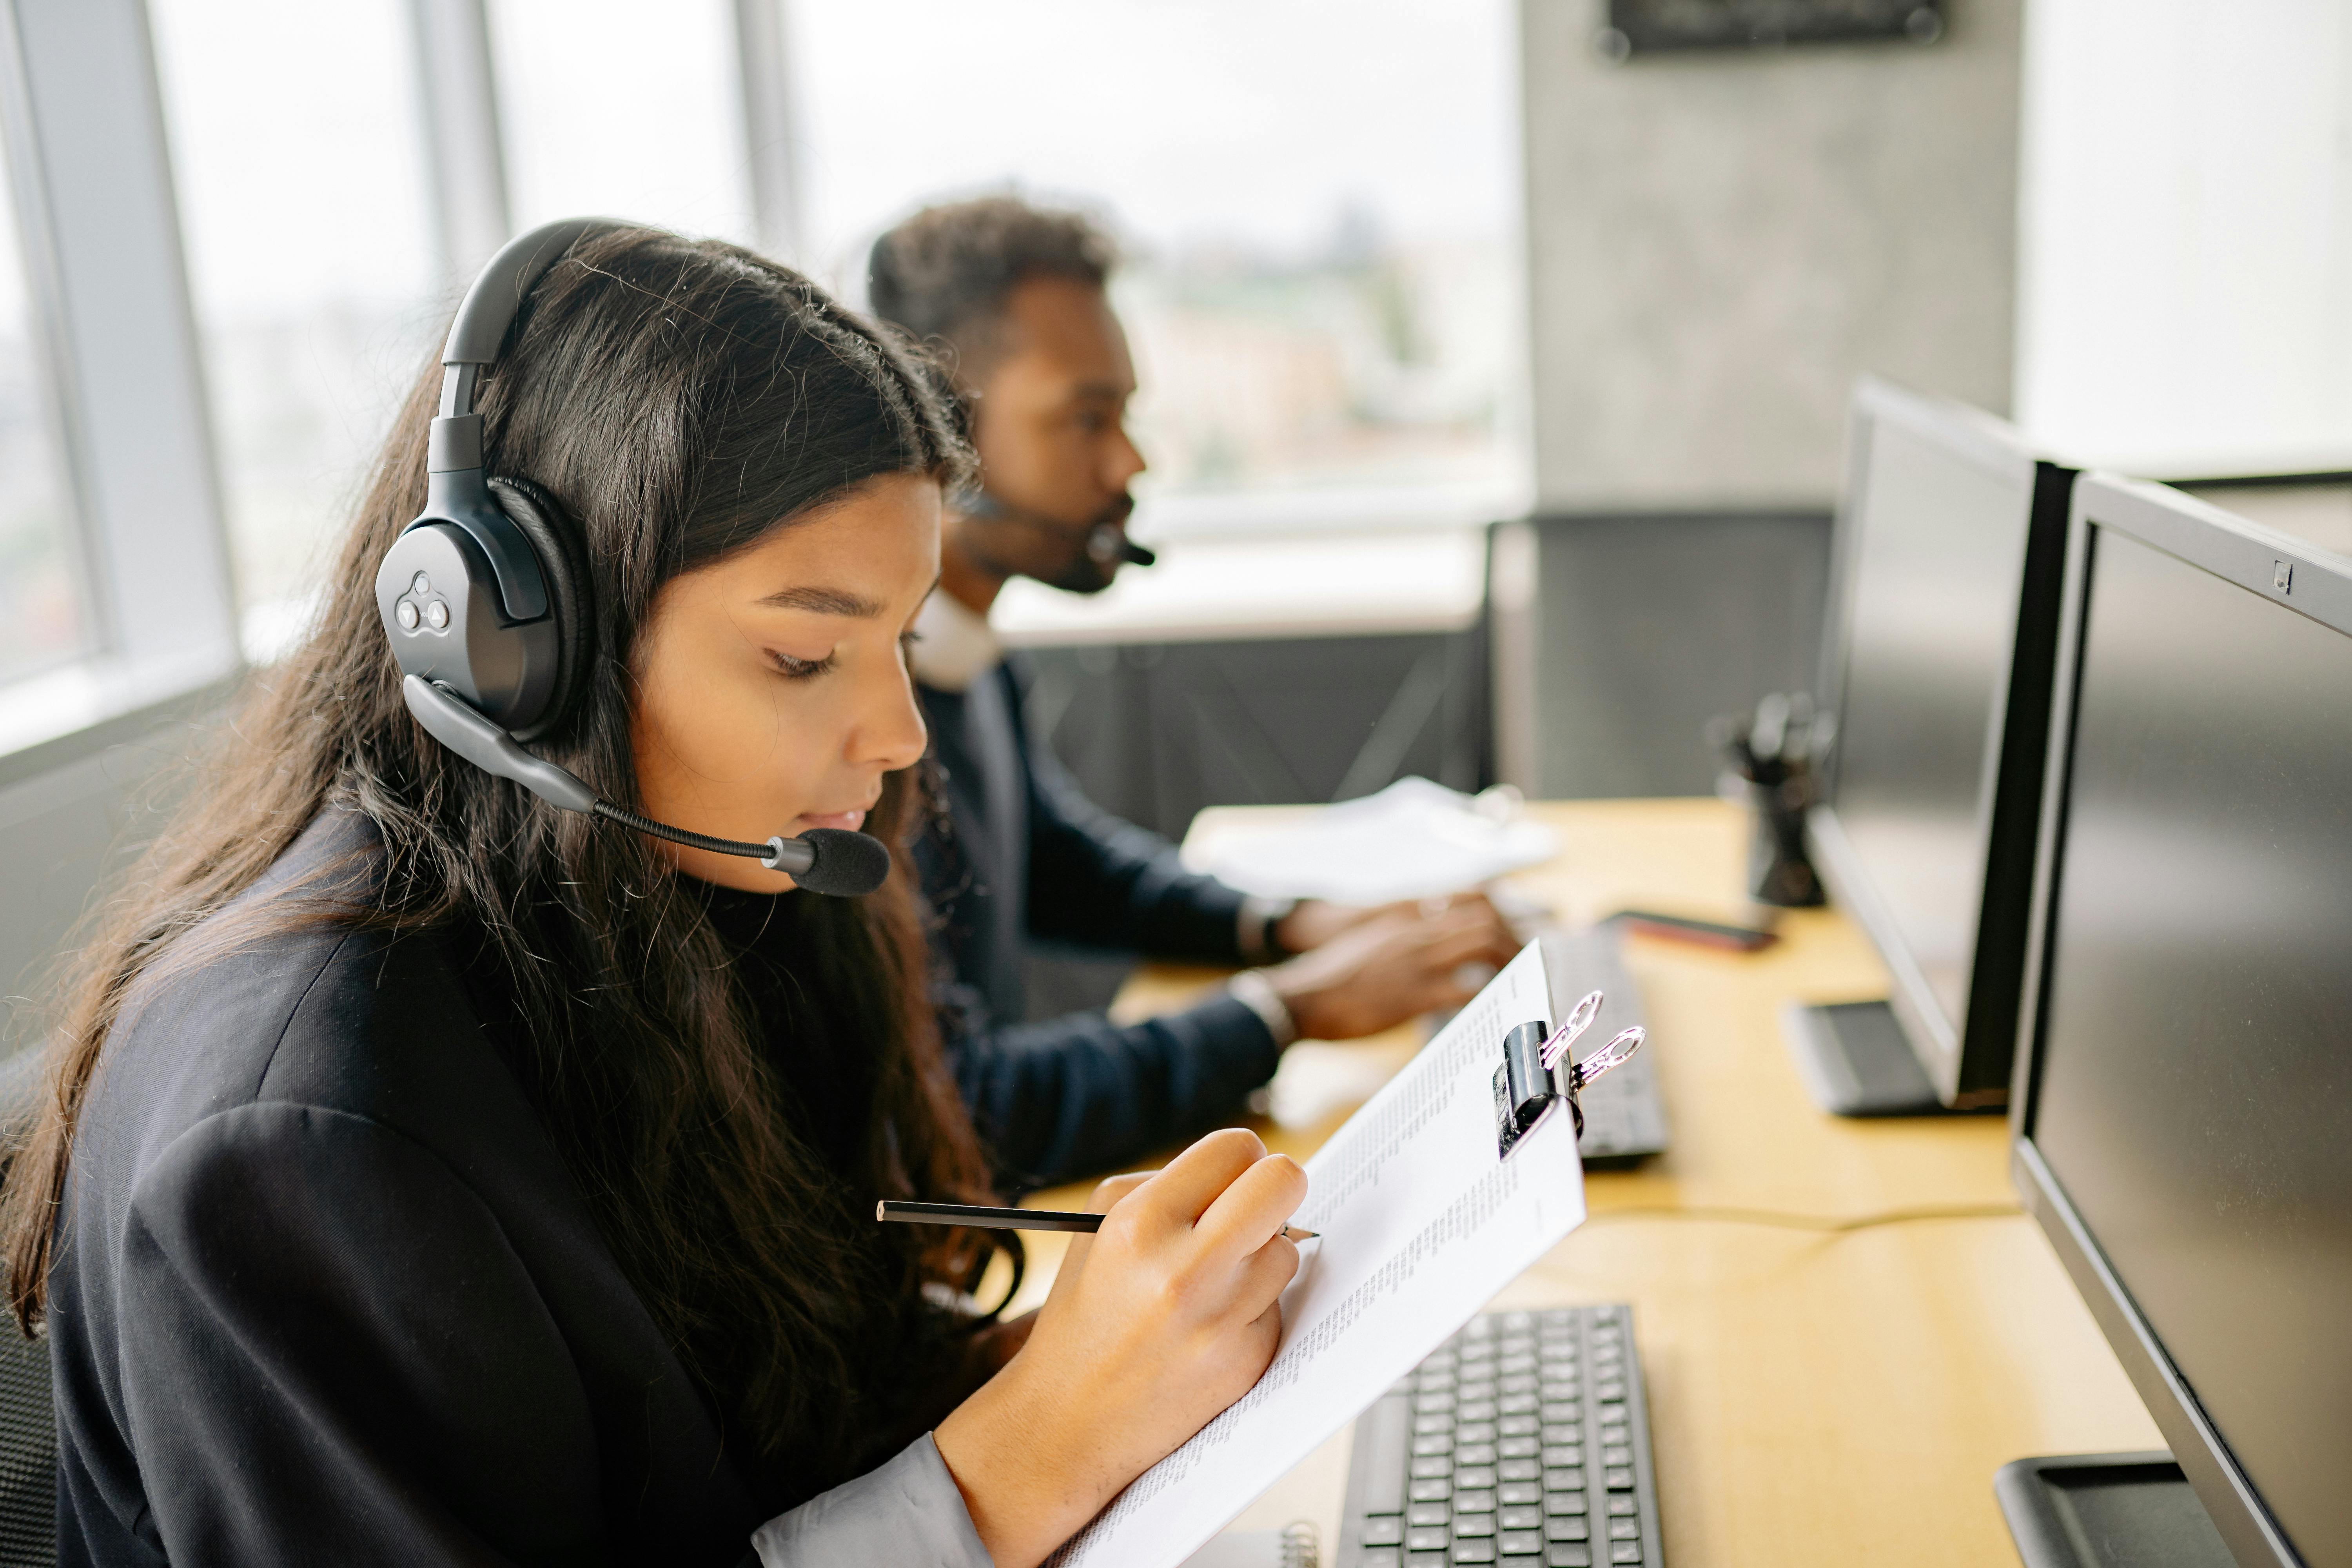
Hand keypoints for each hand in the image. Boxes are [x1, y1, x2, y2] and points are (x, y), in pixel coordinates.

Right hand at [933, 1129, 1307, 1567]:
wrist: (1069, 1422)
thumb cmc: (1086, 1313)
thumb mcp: (1100, 1228)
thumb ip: (1170, 1187)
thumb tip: (1245, 1172)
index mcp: (1140, 1224)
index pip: (1236, 1148)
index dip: (1241, 1159)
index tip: (1233, 1178)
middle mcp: (1184, 1272)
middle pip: (1283, 1184)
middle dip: (1275, 1188)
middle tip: (1255, 1208)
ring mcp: (1220, 1322)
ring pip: (1287, 1250)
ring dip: (1260, 1257)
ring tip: (1212, 1282)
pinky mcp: (1247, 1362)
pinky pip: (1277, 1306)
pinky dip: (1252, 1308)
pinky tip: (1208, 1328)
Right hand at [1263, 896, 1519, 1040]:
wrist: (1300, 998)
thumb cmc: (1332, 976)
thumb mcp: (1370, 941)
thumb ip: (1401, 934)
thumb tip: (1431, 942)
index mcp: (1404, 916)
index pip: (1468, 896)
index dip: (1499, 911)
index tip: (1510, 930)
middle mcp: (1414, 931)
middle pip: (1485, 918)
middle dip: (1513, 937)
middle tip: (1523, 959)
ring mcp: (1415, 961)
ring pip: (1482, 943)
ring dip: (1508, 960)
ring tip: (1516, 979)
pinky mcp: (1412, 995)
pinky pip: (1464, 987)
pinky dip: (1485, 993)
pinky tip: (1491, 1004)